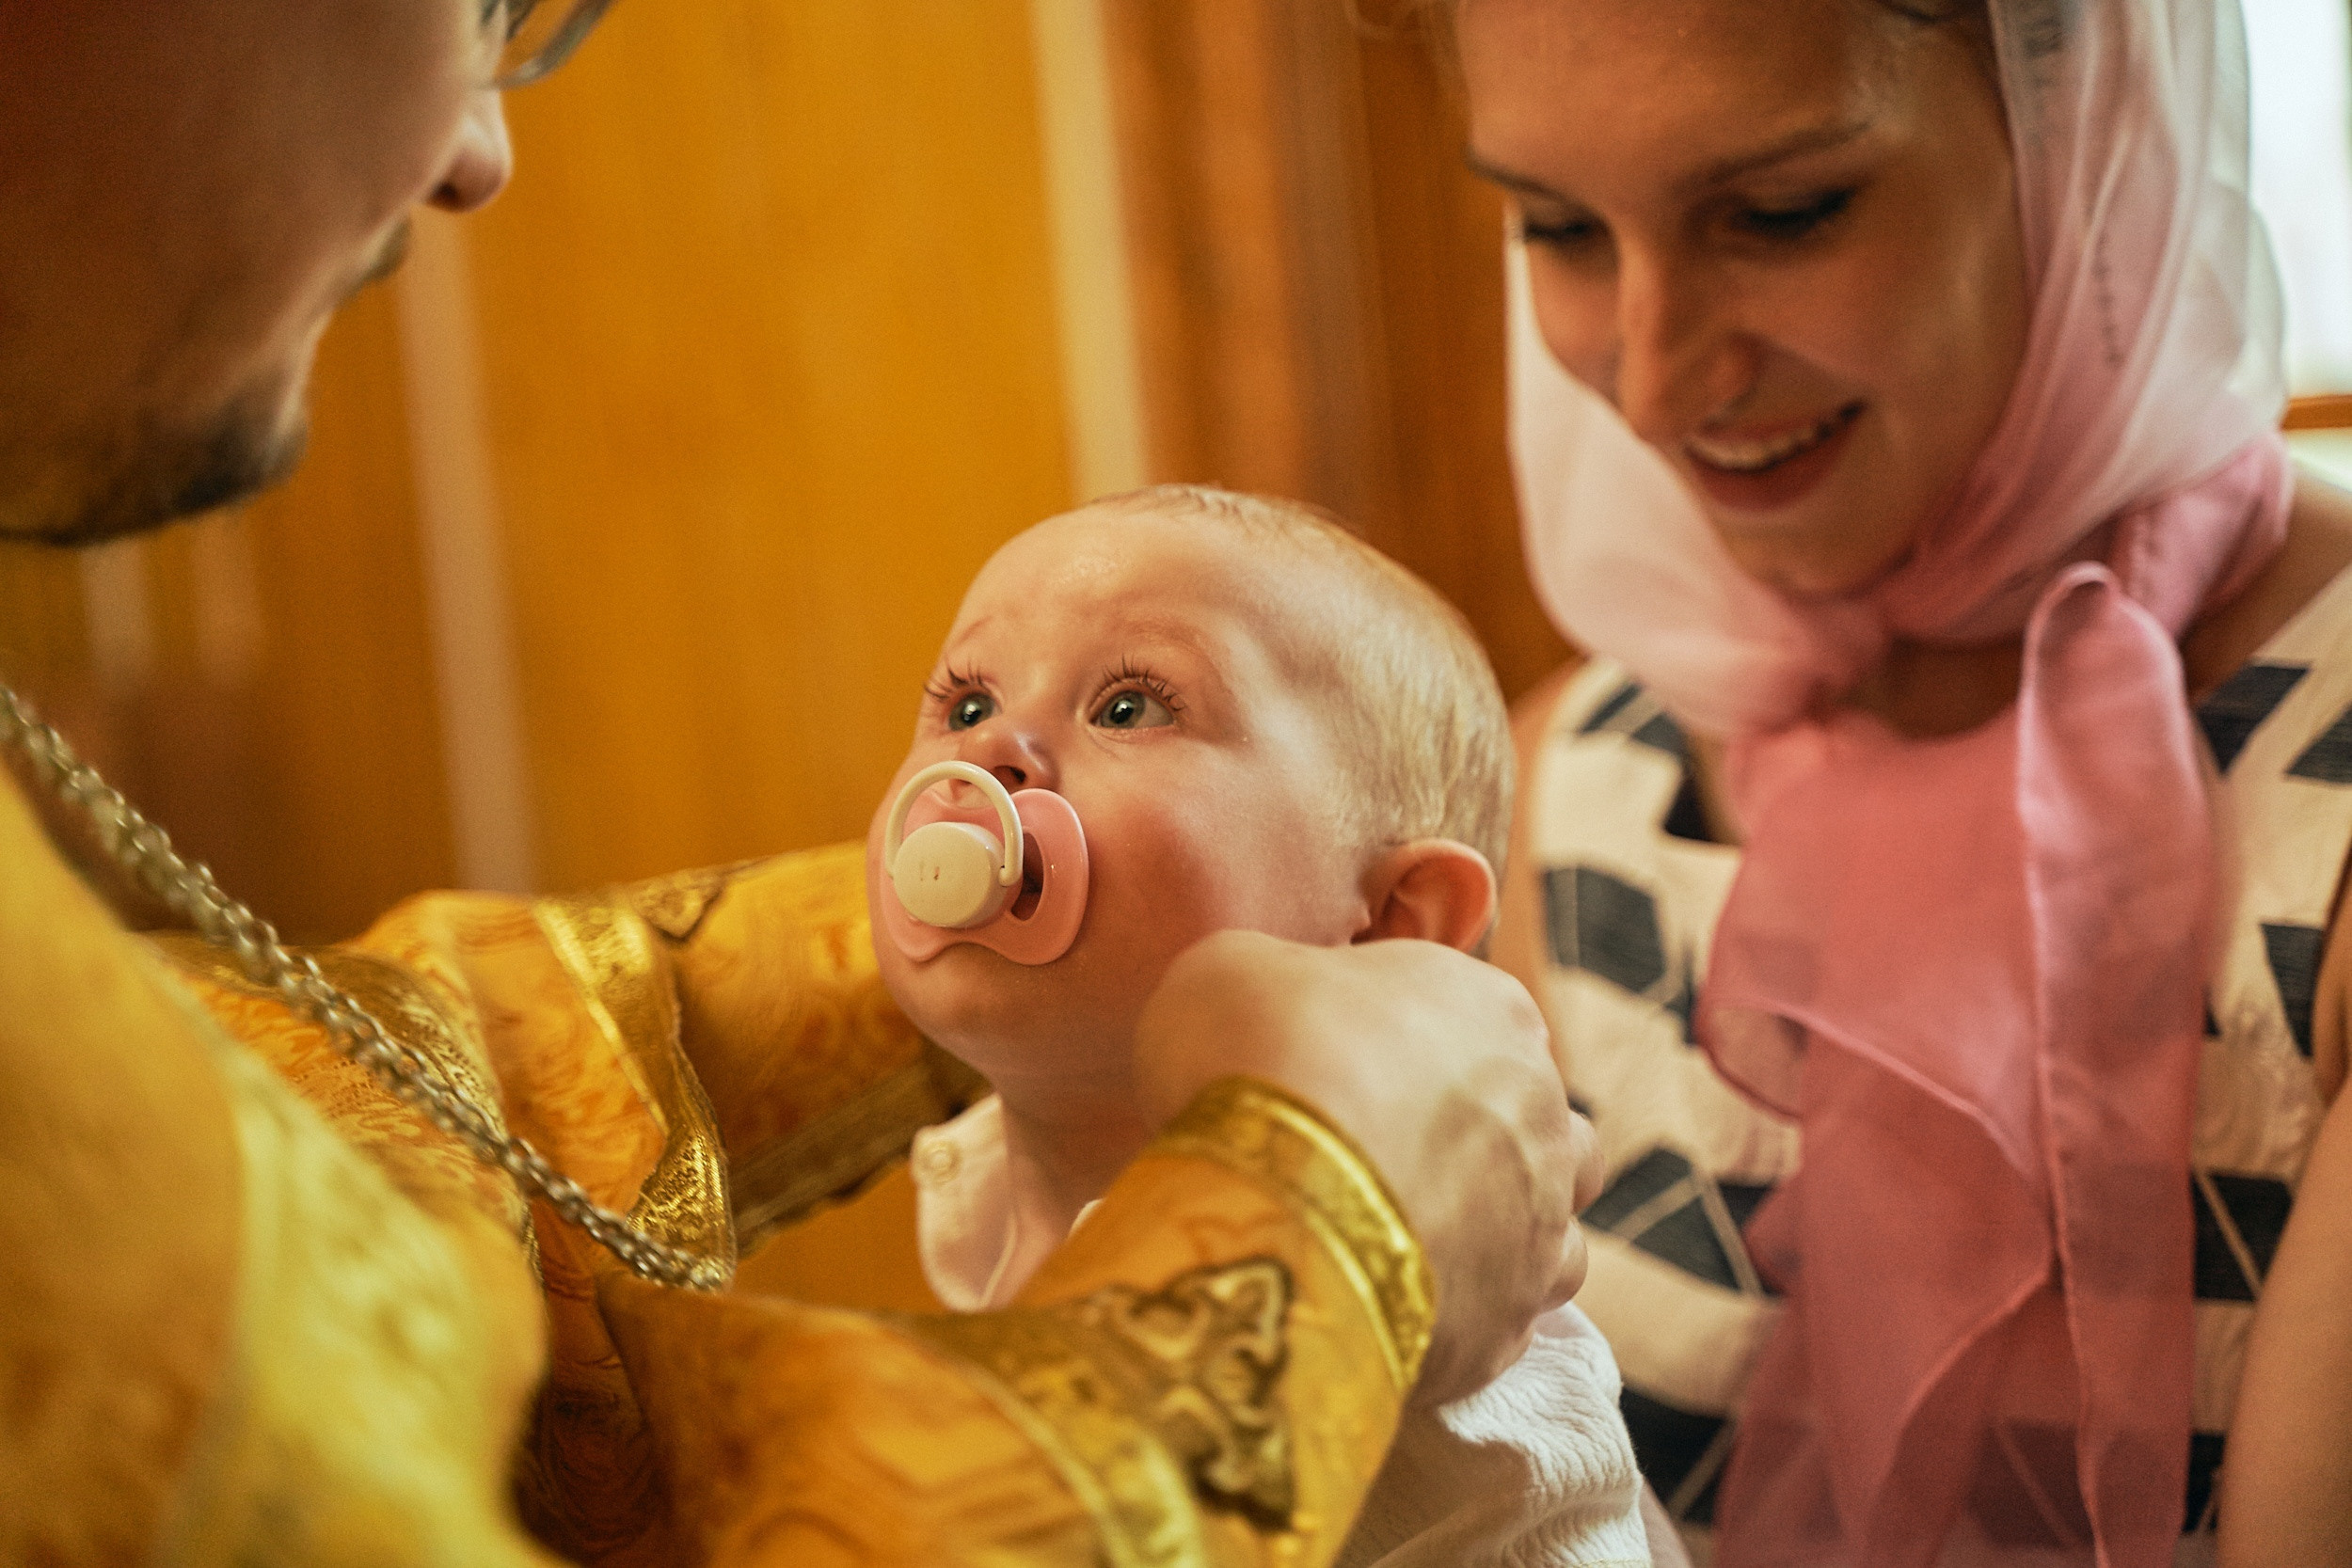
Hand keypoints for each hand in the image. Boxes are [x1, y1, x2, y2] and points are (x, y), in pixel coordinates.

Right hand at [1133, 929, 1599, 1406]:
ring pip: (1554, 1236)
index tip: (1362, 1078)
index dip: (1425, 1053)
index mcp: (1490, 1007)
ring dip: (1499, 1242)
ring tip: (1410, 1255)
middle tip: (1395, 1170)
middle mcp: (1540, 1111)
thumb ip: (1271, 982)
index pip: (1487, 1020)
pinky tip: (1396, 1314)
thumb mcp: (1231, 972)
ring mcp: (1537, 1224)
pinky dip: (1462, 1321)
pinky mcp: (1508, 1322)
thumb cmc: (1258, 1056)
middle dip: (1486, 1150)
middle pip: (1540, 1128)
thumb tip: (1264, 1010)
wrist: (1275, 1199)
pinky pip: (1503, 1323)